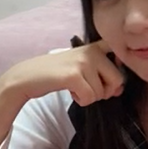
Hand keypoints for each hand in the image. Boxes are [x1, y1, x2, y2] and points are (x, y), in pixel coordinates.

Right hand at [3, 40, 125, 106]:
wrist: (27, 77)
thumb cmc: (56, 74)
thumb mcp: (82, 66)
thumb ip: (102, 73)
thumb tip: (120, 89)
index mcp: (95, 47)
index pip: (120, 54)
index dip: (121, 68)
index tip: (107, 75)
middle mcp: (92, 51)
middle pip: (118, 80)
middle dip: (103, 91)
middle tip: (87, 88)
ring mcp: (83, 62)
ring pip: (102, 92)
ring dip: (89, 96)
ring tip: (74, 87)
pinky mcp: (74, 75)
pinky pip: (90, 97)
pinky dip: (81, 101)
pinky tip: (70, 92)